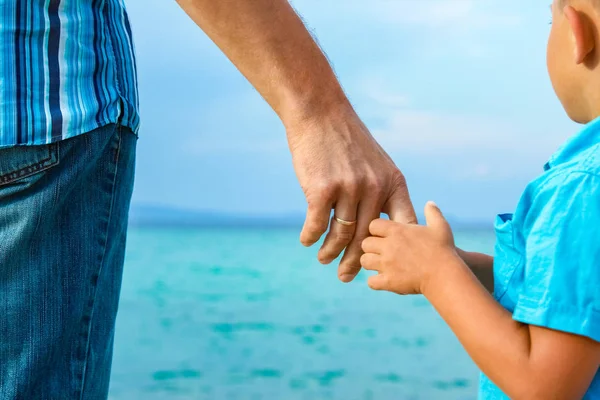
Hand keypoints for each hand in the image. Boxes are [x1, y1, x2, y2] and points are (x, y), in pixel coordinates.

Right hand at [286, 105, 416, 282]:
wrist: (320, 113)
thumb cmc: (346, 141)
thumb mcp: (375, 162)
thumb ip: (380, 191)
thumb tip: (379, 227)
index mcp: (392, 183)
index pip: (401, 226)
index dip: (396, 250)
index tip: (387, 267)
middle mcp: (374, 188)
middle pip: (367, 237)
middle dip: (356, 261)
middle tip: (347, 277)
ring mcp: (349, 188)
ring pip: (341, 234)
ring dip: (330, 252)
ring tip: (324, 260)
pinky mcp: (322, 189)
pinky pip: (317, 224)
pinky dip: (311, 236)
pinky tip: (307, 241)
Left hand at [360, 202, 457, 294]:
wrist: (446, 275)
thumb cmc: (444, 250)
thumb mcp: (440, 227)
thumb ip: (432, 213)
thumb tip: (430, 203)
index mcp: (397, 231)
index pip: (373, 224)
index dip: (376, 230)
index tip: (383, 235)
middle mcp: (388, 246)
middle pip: (365, 243)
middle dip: (371, 247)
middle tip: (380, 251)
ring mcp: (386, 264)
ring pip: (364, 261)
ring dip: (371, 263)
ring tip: (381, 265)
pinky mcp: (389, 281)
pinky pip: (371, 281)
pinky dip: (375, 282)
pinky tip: (383, 280)